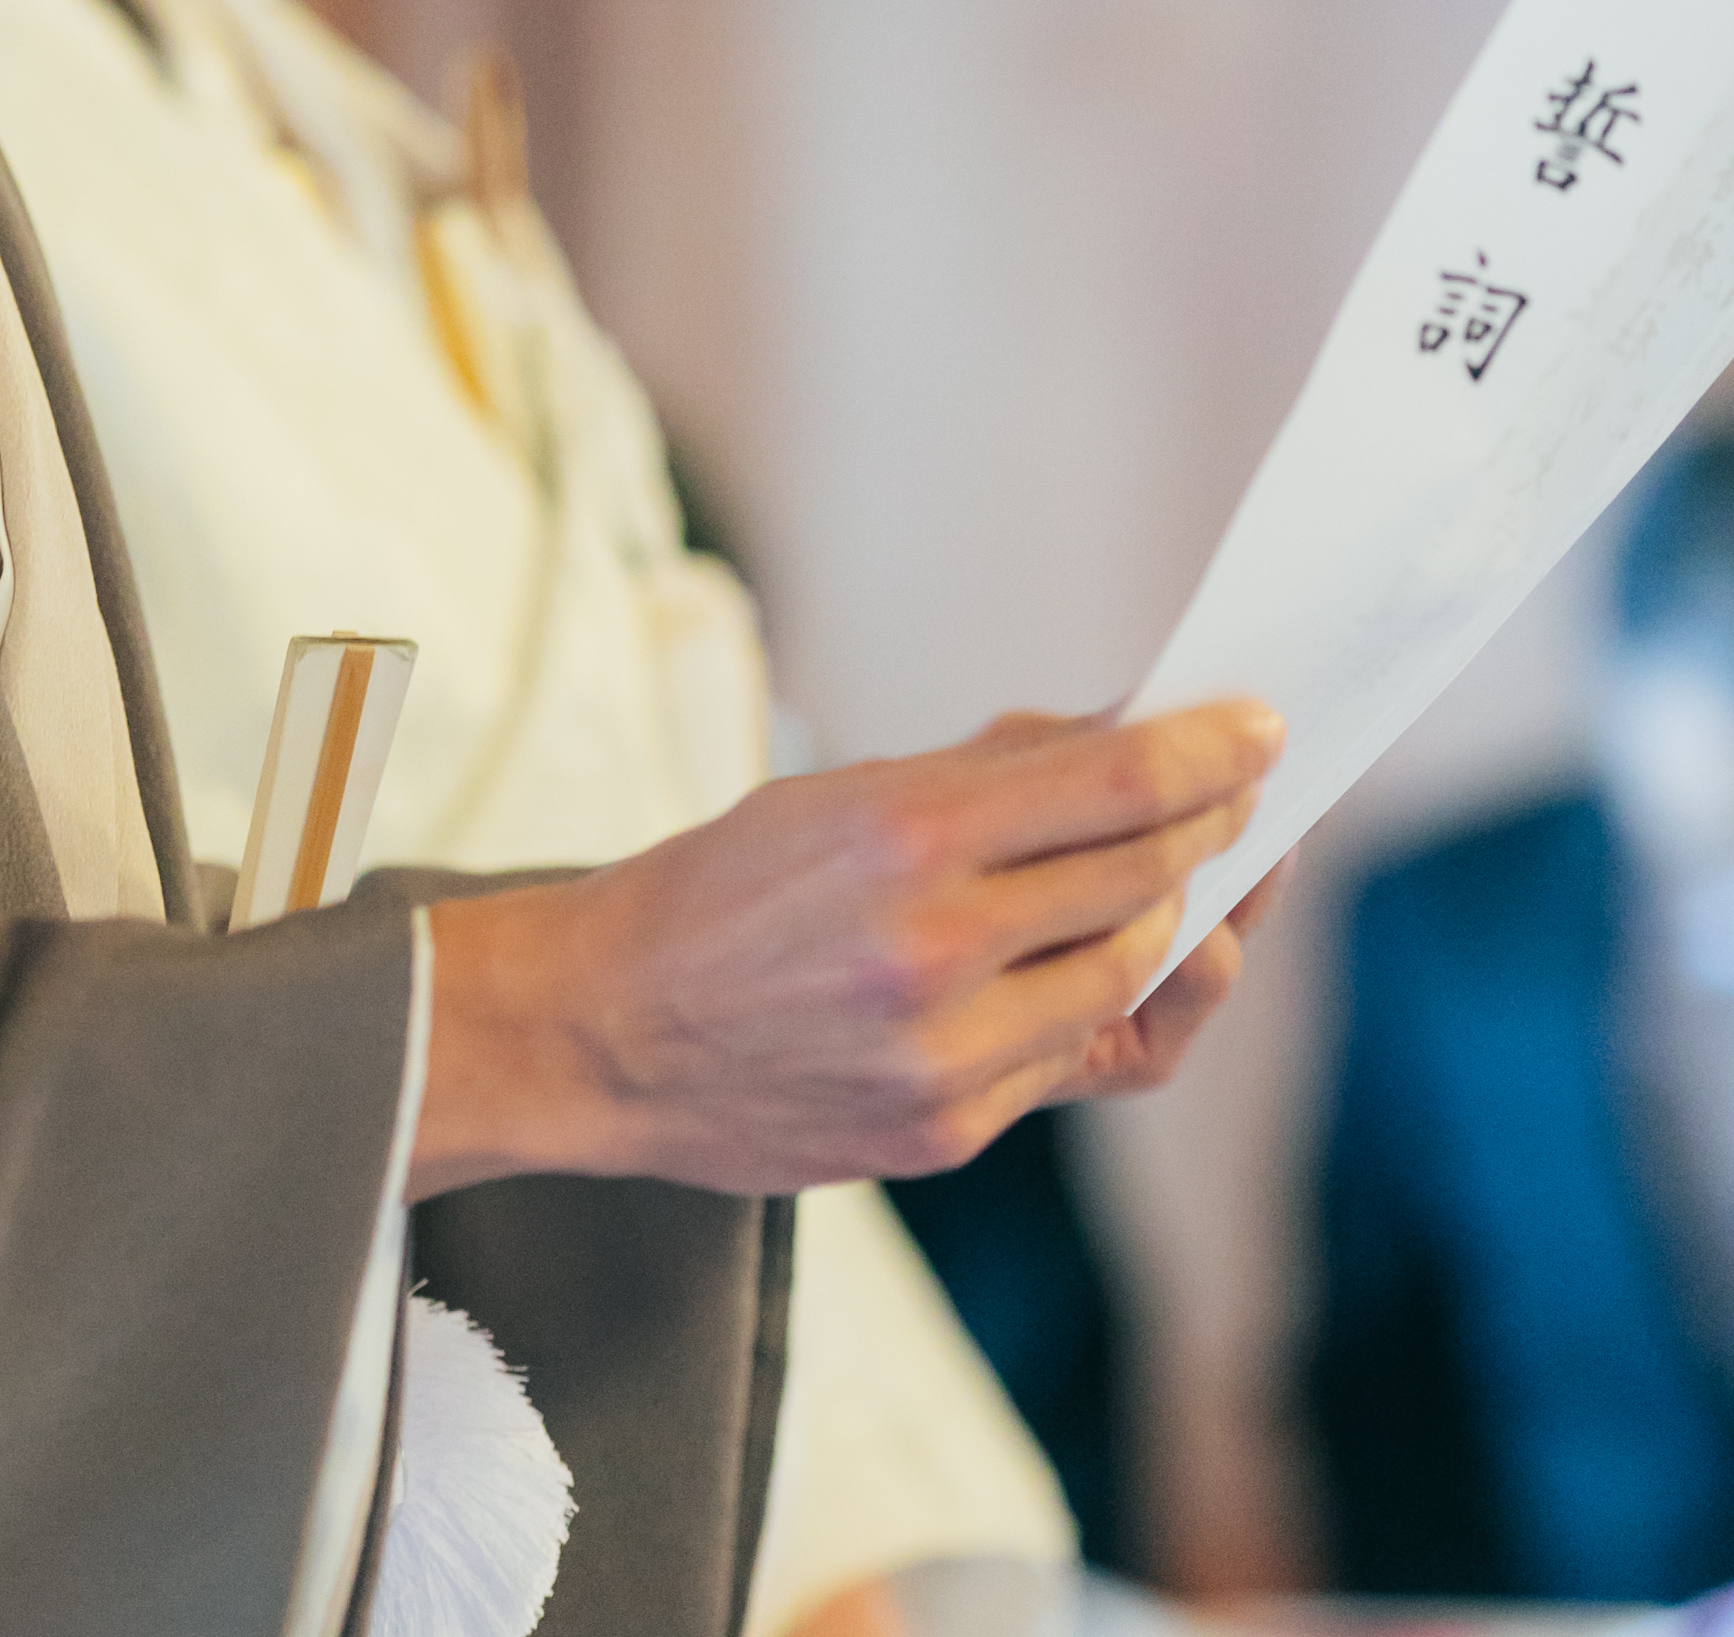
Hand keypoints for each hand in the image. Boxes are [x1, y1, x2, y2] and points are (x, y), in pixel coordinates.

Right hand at [410, 698, 1281, 1200]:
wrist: (604, 1031)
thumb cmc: (721, 888)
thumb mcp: (841, 792)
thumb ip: (987, 777)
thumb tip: (1125, 742)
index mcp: (905, 835)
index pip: (1118, 785)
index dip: (1210, 754)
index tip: (1260, 730)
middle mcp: (935, 950)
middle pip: (1144, 881)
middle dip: (1212, 831)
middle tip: (1245, 796)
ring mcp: (946, 1058)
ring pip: (1127, 977)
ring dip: (1173, 919)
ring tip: (1187, 876)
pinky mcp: (947, 1133)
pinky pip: (1070, 1057)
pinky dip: (1099, 997)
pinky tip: (1106, 957)